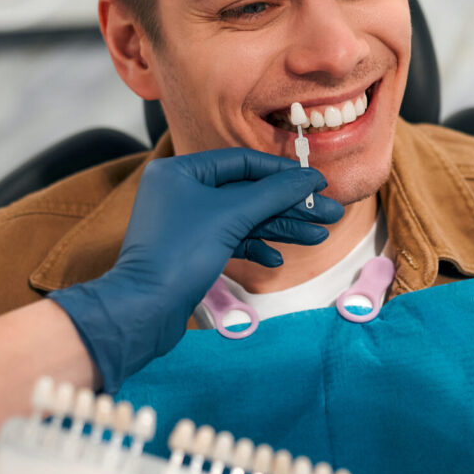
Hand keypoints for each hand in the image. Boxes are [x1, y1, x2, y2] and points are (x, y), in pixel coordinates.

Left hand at [50, 148, 342, 390]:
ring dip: (280, 228)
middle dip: (289, 206)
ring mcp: (187, 223)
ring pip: (243, 219)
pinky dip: (255, 247)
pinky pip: (231, 240)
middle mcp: (182, 192)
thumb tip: (310, 178)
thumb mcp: (231, 216)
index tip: (317, 182)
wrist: (143, 311)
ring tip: (319, 236)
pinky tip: (277, 260)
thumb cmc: (180, 254)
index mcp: (181, 172)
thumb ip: (273, 194)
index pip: (242, 162)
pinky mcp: (192, 252)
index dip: (283, 172)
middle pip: (247, 192)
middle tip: (330, 214)